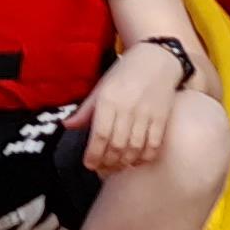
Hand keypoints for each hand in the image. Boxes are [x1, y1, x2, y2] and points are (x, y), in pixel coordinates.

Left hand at [68, 48, 182, 171]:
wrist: (156, 61)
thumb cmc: (123, 74)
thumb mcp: (100, 88)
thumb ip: (86, 110)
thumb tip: (67, 126)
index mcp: (107, 100)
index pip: (99, 135)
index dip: (94, 154)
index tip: (89, 164)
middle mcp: (127, 109)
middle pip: (117, 145)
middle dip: (108, 161)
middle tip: (103, 169)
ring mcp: (146, 114)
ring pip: (135, 148)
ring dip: (125, 162)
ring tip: (117, 166)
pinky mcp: (163, 118)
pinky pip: (154, 144)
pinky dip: (145, 157)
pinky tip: (137, 161)